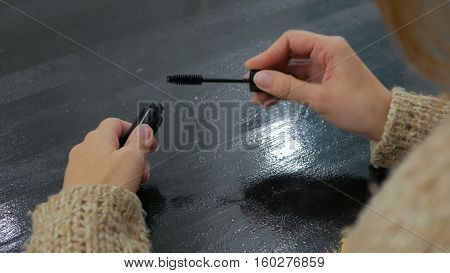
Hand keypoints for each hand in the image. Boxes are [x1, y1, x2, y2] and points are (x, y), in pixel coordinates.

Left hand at [63, 118, 157, 192]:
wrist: (88, 214)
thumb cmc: (108, 185)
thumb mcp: (133, 157)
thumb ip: (139, 140)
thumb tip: (143, 129)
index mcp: (97, 138)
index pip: (116, 123)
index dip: (134, 130)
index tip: (147, 142)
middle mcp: (84, 149)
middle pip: (114, 144)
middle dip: (132, 154)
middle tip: (143, 167)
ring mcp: (78, 166)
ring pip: (107, 160)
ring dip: (124, 168)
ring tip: (134, 182)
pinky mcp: (77, 182)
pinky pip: (98, 174)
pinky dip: (111, 179)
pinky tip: (119, 190)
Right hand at [246, 30, 391, 140]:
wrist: (383, 123)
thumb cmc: (358, 107)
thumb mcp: (319, 98)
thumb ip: (288, 88)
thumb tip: (259, 79)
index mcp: (329, 48)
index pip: (290, 41)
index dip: (268, 54)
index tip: (251, 69)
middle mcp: (325, 54)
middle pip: (288, 55)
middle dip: (269, 71)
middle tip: (251, 87)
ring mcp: (323, 68)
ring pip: (291, 70)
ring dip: (274, 84)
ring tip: (258, 100)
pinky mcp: (322, 82)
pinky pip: (297, 82)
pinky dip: (284, 91)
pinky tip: (271, 101)